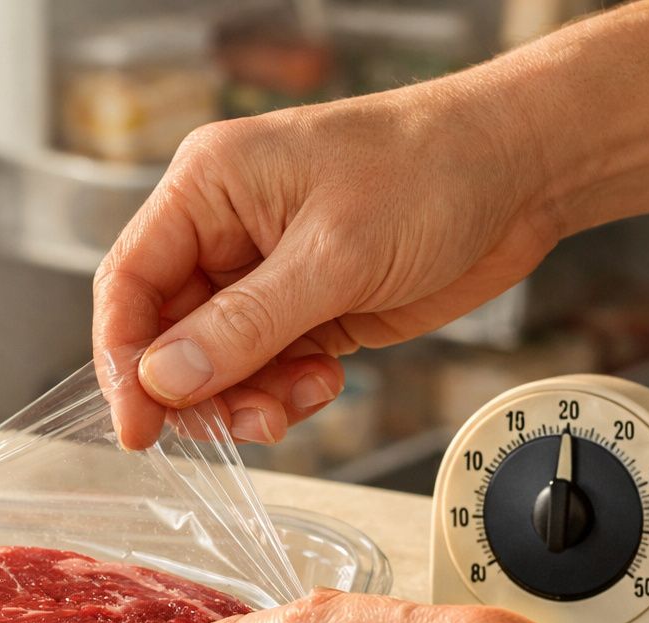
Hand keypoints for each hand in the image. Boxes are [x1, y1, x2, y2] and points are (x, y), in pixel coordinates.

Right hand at [92, 80, 561, 449]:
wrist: (525, 171)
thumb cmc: (434, 170)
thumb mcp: (335, 254)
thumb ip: (245, 325)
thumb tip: (165, 379)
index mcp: (208, 188)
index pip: (129, 282)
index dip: (123, 360)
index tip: (138, 425)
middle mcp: (224, 231)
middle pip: (167, 335)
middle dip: (200, 389)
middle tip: (244, 421)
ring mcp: (263, 274)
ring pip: (215, 365)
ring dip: (248, 398)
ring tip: (301, 397)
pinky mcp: (304, 310)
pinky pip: (263, 372)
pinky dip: (285, 393)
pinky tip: (325, 381)